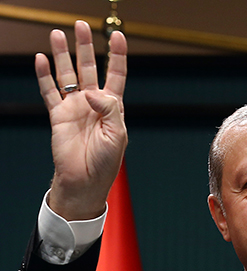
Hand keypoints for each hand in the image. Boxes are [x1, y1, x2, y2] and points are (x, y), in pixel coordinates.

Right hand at [35, 21, 127, 220]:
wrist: (84, 182)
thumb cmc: (106, 162)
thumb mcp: (118, 134)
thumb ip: (109, 108)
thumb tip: (92, 91)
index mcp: (113, 107)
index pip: (116, 74)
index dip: (117, 55)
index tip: (117, 35)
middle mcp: (93, 103)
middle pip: (89, 68)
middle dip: (85, 46)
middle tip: (81, 25)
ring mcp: (74, 108)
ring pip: (67, 75)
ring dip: (62, 55)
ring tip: (58, 34)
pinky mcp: (58, 116)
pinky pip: (49, 91)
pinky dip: (44, 76)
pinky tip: (41, 59)